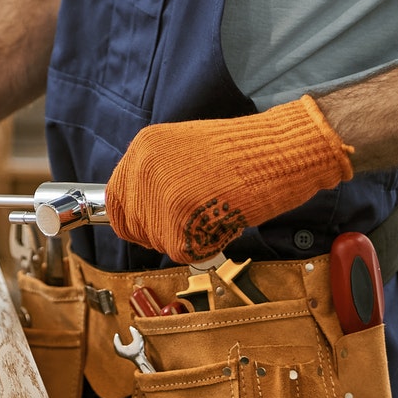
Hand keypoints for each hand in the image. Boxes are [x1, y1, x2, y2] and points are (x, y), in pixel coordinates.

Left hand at [105, 96, 352, 262]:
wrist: (281, 149)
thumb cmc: (246, 153)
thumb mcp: (187, 151)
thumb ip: (160, 176)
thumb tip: (145, 211)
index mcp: (144, 147)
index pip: (116, 199)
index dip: (133, 222)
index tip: (150, 230)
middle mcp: (145, 166)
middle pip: (135, 224)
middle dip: (161, 234)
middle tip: (193, 227)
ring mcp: (161, 190)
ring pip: (159, 240)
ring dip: (187, 240)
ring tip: (215, 216)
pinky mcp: (181, 215)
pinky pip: (182, 250)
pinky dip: (204, 247)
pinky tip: (223, 225)